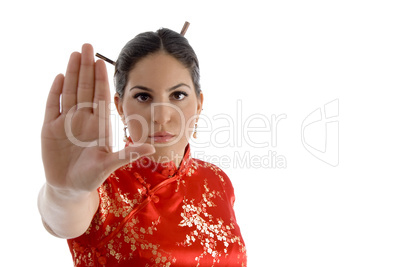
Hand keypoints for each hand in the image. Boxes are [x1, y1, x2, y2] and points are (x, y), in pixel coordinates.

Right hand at [41, 44, 154, 192]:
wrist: (69, 188)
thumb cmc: (92, 177)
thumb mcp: (110, 164)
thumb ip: (128, 154)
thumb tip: (152, 148)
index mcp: (98, 124)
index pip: (100, 96)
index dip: (100, 79)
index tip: (102, 61)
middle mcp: (83, 119)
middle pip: (84, 88)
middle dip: (85, 68)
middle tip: (88, 46)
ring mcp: (66, 122)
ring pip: (69, 92)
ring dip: (70, 73)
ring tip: (74, 54)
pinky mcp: (49, 128)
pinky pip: (52, 106)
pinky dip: (55, 92)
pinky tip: (59, 77)